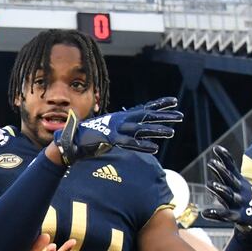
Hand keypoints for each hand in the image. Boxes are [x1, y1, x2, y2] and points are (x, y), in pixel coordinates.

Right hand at [54, 97, 182, 163]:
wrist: (71, 139)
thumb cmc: (89, 135)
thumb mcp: (107, 129)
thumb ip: (120, 129)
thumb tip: (129, 130)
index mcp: (121, 116)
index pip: (144, 108)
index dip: (159, 104)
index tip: (174, 101)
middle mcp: (121, 120)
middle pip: (147, 117)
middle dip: (164, 116)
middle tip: (181, 116)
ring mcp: (116, 129)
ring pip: (141, 129)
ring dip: (156, 131)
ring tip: (172, 132)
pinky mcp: (111, 139)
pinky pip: (129, 143)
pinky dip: (142, 145)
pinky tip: (154, 149)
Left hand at [197, 145, 251, 240]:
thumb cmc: (244, 196)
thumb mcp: (238, 181)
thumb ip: (226, 169)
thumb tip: (214, 154)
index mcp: (239, 181)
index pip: (231, 167)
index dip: (225, 158)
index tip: (216, 148)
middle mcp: (239, 190)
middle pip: (230, 179)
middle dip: (222, 171)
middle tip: (213, 163)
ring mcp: (239, 203)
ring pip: (229, 196)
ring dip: (220, 190)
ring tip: (209, 184)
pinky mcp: (237, 216)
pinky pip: (225, 214)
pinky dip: (215, 214)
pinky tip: (205, 212)